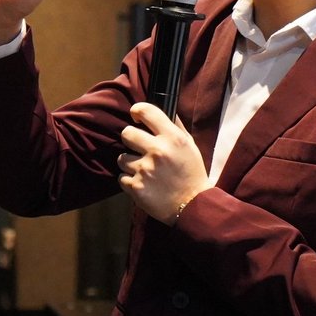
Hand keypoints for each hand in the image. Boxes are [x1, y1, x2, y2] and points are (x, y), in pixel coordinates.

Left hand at [118, 102, 211, 224]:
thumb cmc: (191, 173)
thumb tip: (166, 109)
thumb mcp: (190, 146)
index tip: (136, 116)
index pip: (146, 111)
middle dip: (130, 140)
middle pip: (126, 133)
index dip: (137, 110)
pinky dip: (130, 181)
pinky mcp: (136, 187)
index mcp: (172, 138)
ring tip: (144, 171)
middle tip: (138, 148)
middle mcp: (158, 150)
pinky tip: (144, 184)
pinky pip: (122, 178)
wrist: (193, 206)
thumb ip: (176, 127)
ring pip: (121, 158)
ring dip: (130, 164)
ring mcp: (145, 169)